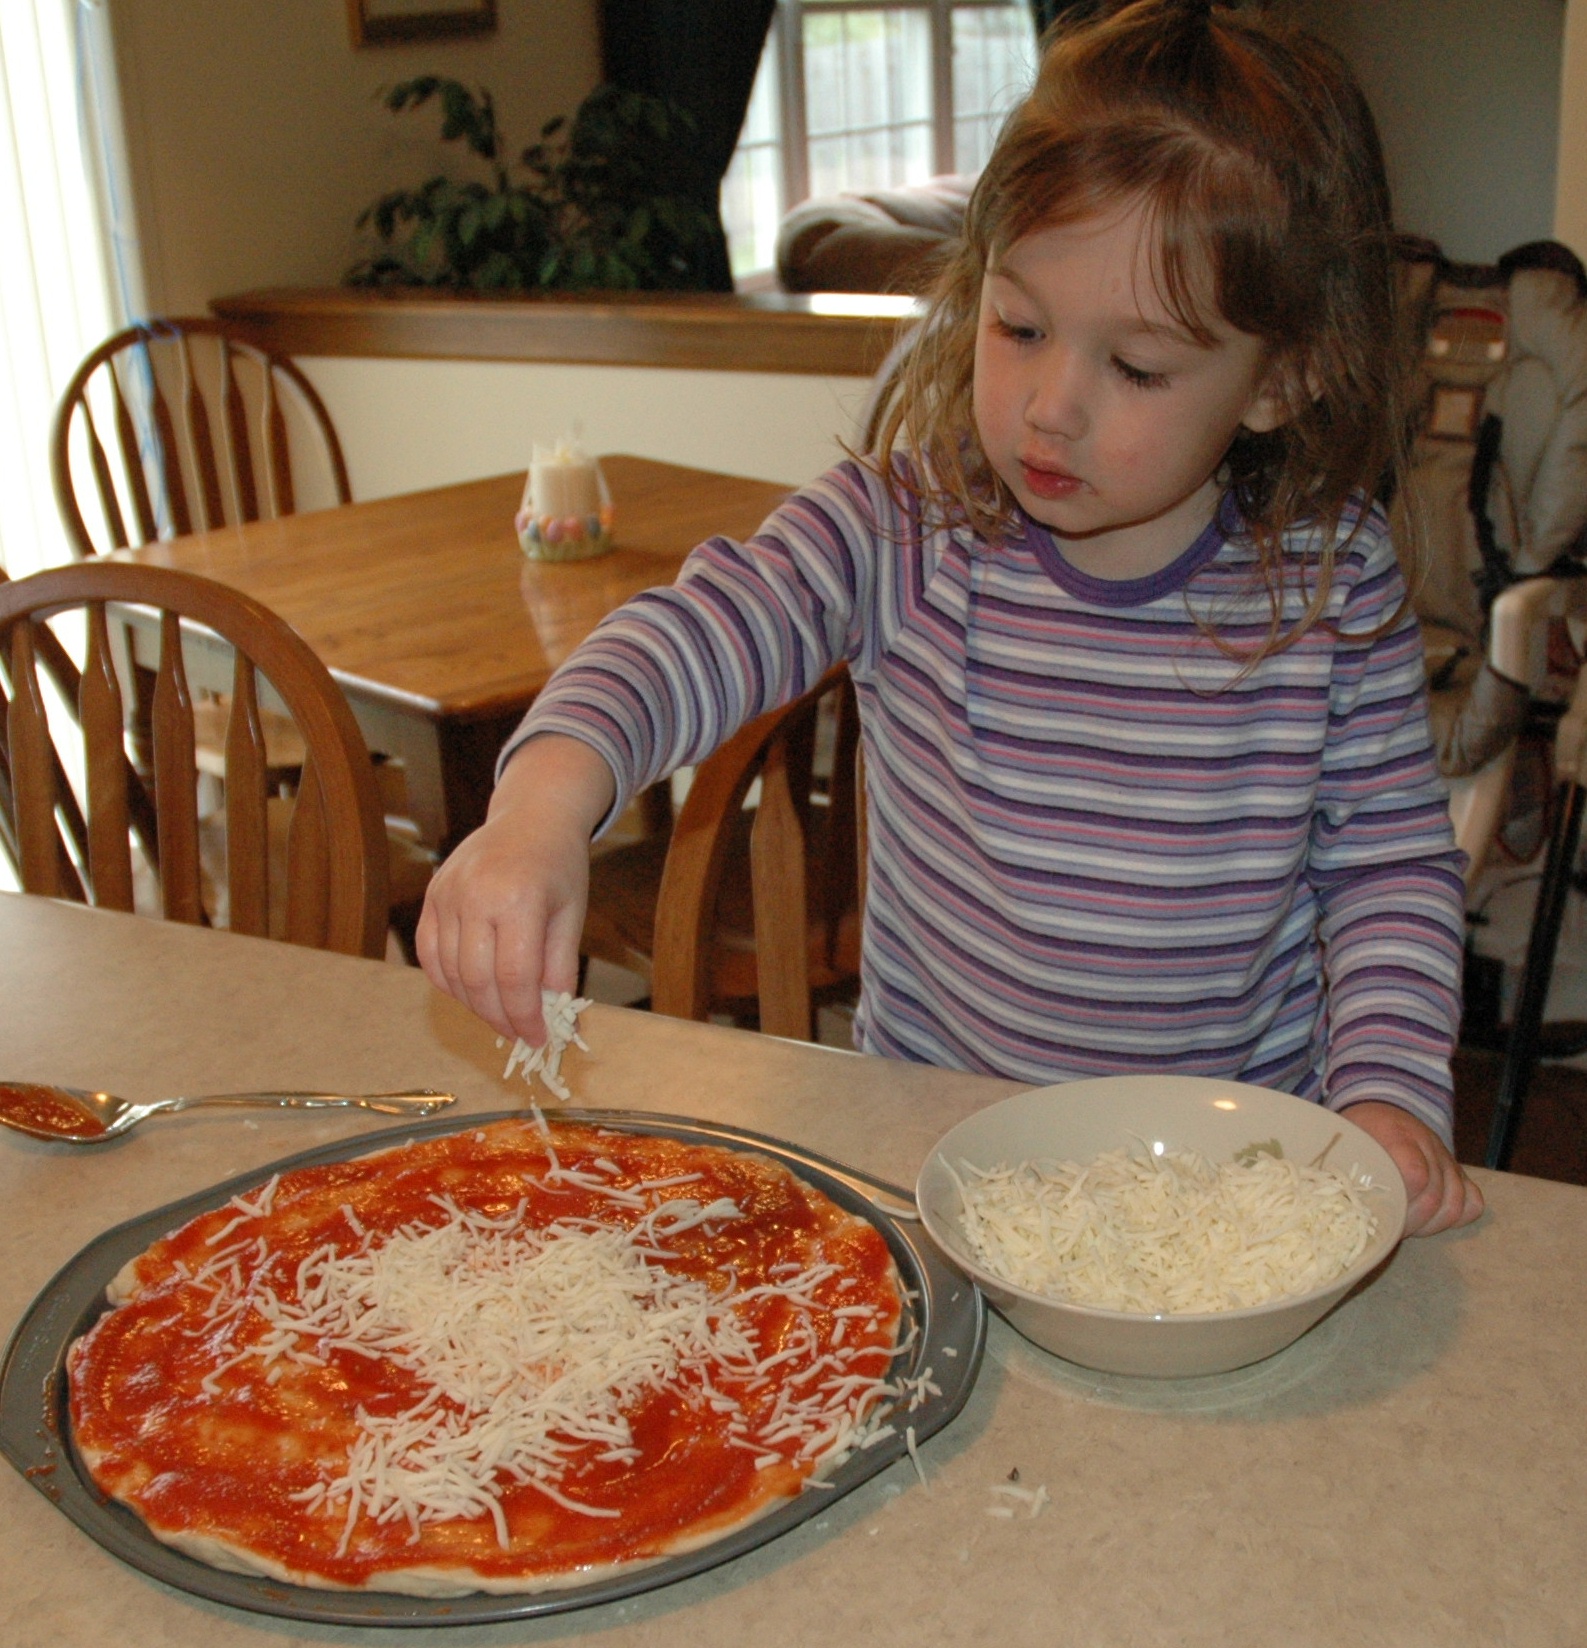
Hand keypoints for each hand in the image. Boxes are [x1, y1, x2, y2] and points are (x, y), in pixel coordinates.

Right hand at [416, 736, 614, 1044]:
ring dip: (475, 1006)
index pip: (514, 978)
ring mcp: (446, 895)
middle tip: (521, 1036)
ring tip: (502, 1017)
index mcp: (518, 898)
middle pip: (478, 981)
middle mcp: (474, 896)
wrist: (531, 817)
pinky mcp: (432, 897)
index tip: (539, 1039)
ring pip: (450, 974)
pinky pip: (430, 956)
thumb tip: (554, 1020)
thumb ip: (560, 968)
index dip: (525, 1017)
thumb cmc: (559, 866)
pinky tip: (474, 993)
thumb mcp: (572, 915)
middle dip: (501, 1019)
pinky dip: (450, 983)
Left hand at [1339, 1100, 1483, 1235]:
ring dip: (1430, 1224)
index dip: (1401, 1204)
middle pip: (1435, 1196)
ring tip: (1404, 1226)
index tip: (1379, 1215)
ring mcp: (1446, 1157)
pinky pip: (1473, 1202)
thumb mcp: (1342, 1140)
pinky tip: (1429, 1220)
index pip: (1415, 1175)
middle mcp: (1427, 1143)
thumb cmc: (1355, 1131)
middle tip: (1388, 1228)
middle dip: (1411, 1222)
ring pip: (1456, 1204)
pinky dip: (1454, 1218)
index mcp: (1394, 1133)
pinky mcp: (1457, 1170)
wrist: (1380, 1107)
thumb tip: (1322, 1201)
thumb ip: (1337, 1164)